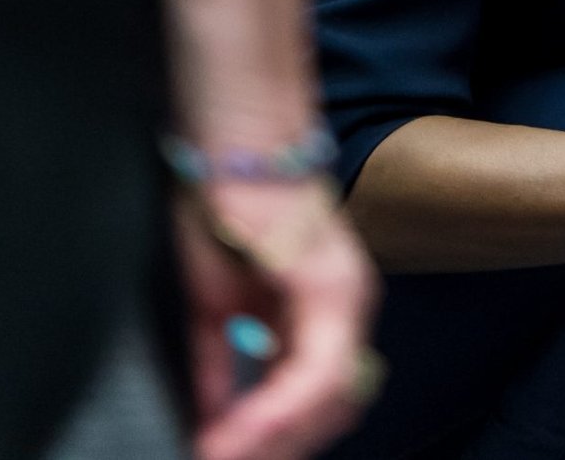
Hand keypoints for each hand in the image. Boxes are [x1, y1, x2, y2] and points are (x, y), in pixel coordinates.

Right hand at [177, 180, 379, 459]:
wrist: (233, 136)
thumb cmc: (224, 202)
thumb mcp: (215, 298)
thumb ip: (221, 358)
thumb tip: (215, 416)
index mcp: (327, 307)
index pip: (320, 396)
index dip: (277, 438)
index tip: (224, 456)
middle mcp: (349, 303)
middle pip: (332, 407)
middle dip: (278, 447)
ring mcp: (344, 293)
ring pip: (327, 398)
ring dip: (271, 438)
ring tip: (220, 455)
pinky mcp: (326, 283)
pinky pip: (312, 370)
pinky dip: (272, 411)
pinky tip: (232, 432)